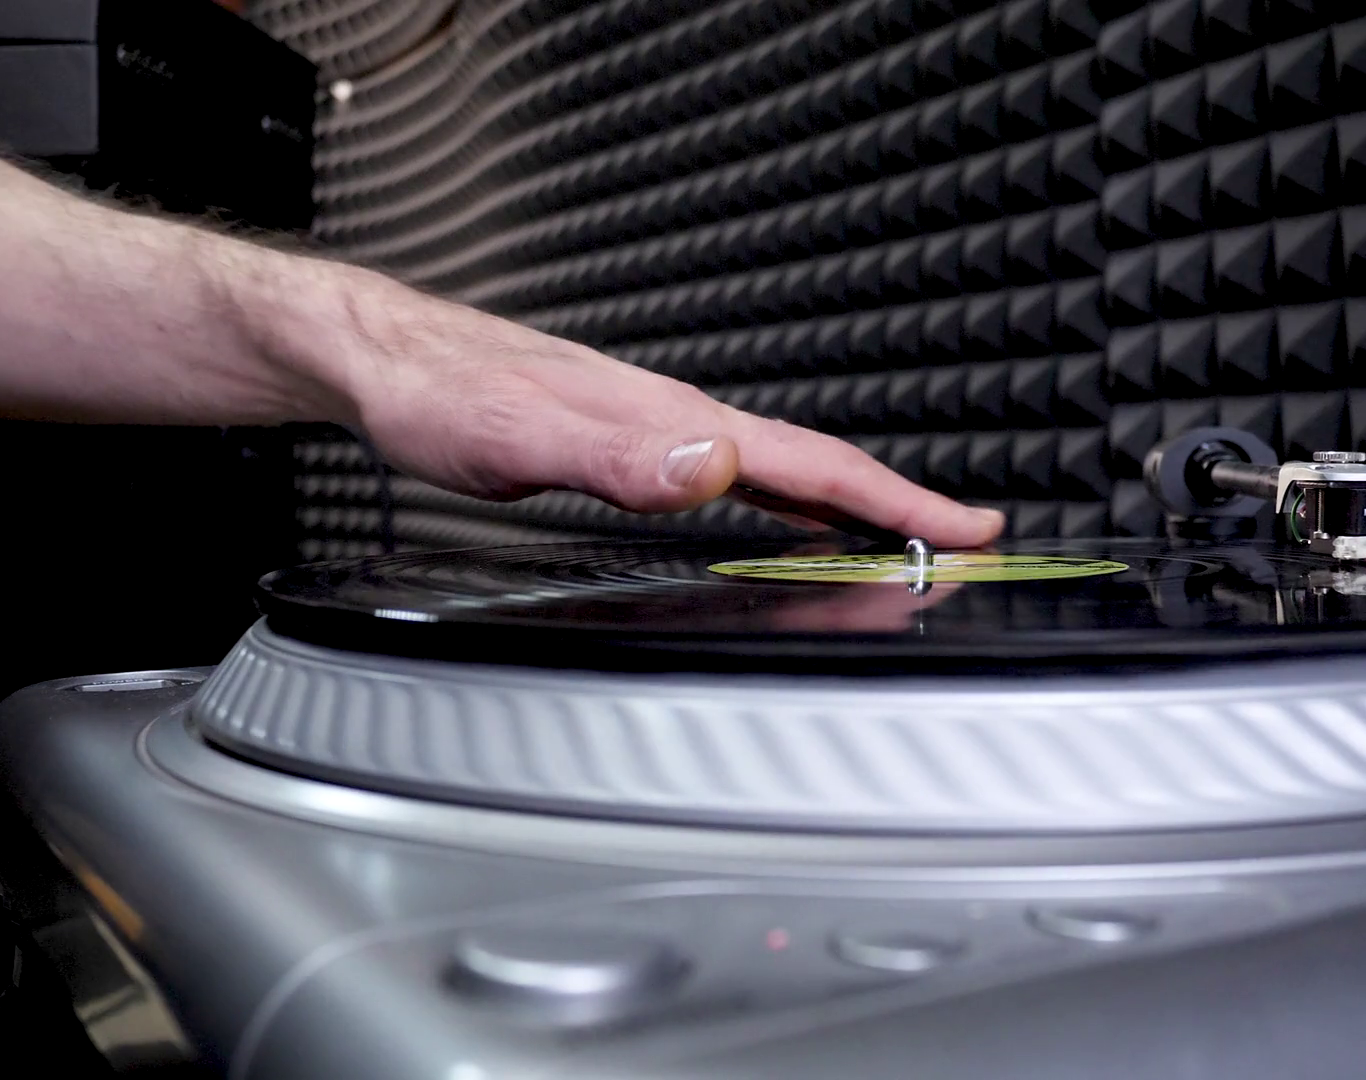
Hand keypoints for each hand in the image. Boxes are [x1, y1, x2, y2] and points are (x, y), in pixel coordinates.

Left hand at [326, 274, 1006, 547]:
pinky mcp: (636, 441)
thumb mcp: (524, 438)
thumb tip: (721, 465)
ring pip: (785, 472)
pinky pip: (741, 475)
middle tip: (969, 543)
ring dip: (854, 508)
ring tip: (905, 539)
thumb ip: (622, 458)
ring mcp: (663, 429)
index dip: (900, 502)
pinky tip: (792, 521)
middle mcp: (683, 421)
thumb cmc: (444, 394)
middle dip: (901, 508)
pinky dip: (791, 504)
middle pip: (819, 467)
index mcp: (677, 423)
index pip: (815, 466)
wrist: (393, 356)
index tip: (972, 530)